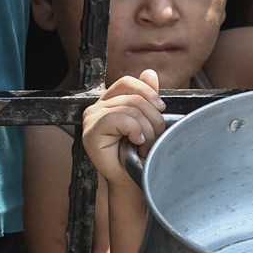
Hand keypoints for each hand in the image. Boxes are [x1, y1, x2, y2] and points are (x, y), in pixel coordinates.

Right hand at [82, 69, 166, 185]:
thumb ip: (146, 96)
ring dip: (146, 130)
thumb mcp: (146, 120)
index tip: (161, 108)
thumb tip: (149, 73)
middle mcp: (96, 107)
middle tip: (153, 137)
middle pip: (133, 98)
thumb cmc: (138, 153)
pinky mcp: (90, 133)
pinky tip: (136, 142)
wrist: (132, 179)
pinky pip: (118, 119)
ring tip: (144, 145)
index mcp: (109, 101)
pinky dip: (134, 131)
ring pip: (129, 110)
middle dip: (152, 119)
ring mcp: (91, 119)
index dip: (147, 92)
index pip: (127, 83)